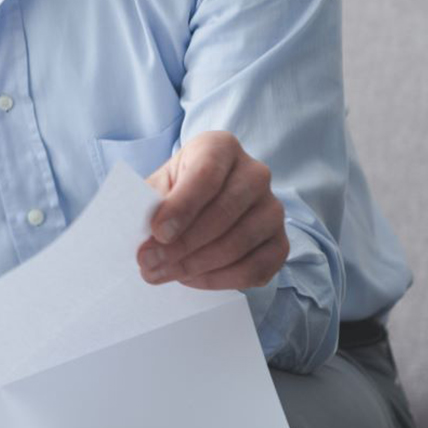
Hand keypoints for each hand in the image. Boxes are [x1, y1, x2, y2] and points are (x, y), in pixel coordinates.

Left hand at [137, 130, 287, 289]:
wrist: (201, 203)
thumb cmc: (175, 190)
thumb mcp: (157, 186)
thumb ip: (148, 203)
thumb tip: (146, 236)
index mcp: (220, 148)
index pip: (206, 174)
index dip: (181, 207)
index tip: (157, 233)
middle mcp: (255, 173)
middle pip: (223, 212)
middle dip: (181, 244)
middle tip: (148, 263)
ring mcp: (272, 208)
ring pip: (238, 243)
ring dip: (195, 266)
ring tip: (162, 273)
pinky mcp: (280, 242)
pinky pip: (256, 268)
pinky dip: (220, 280)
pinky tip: (191, 279)